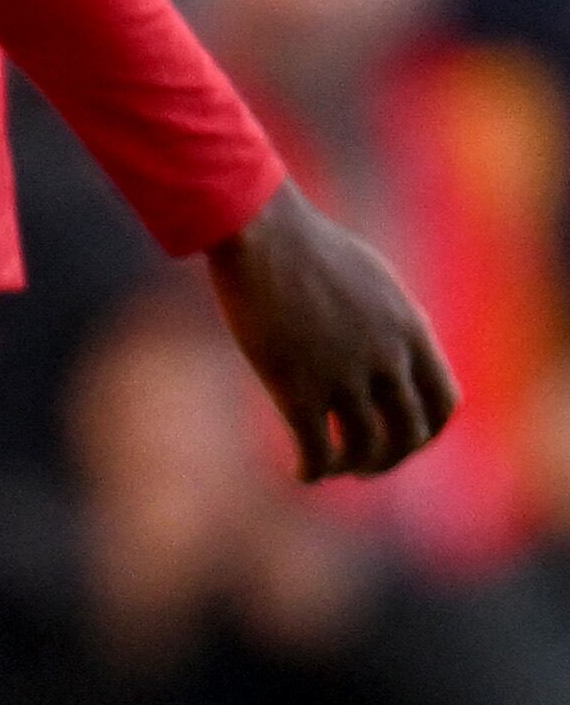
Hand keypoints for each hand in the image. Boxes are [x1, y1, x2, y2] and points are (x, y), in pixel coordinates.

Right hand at [208, 183, 460, 481]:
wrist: (260, 231)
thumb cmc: (307, 245)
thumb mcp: (372, 279)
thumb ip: (392, 321)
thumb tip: (395, 349)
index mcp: (410, 330)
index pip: (443, 403)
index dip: (426, 430)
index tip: (403, 437)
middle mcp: (386, 359)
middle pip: (407, 434)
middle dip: (389, 457)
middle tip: (365, 463)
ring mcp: (343, 375)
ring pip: (364, 448)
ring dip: (351, 467)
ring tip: (331, 467)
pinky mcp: (297, 386)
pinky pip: (316, 448)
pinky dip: (313, 470)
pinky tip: (300, 473)